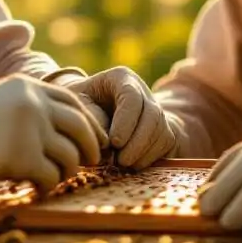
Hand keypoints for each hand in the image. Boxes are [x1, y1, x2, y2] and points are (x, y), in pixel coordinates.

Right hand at [0, 75, 108, 192]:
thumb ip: (29, 109)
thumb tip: (58, 132)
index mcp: (29, 87)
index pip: (74, 102)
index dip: (89, 121)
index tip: (94, 137)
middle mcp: (36, 104)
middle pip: (81, 127)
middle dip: (90, 147)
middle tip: (90, 161)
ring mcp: (32, 130)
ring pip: (71, 156)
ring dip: (67, 171)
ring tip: (53, 177)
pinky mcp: (24, 158)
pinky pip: (52, 176)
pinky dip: (49, 185)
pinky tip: (37, 187)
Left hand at [64, 66, 179, 168]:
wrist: (90, 109)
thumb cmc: (80, 104)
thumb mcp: (77, 104)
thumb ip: (90, 118)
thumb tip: (107, 142)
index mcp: (120, 78)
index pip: (131, 96)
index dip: (126, 121)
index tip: (114, 143)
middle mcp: (142, 90)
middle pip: (152, 114)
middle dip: (138, 141)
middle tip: (121, 161)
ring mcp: (154, 108)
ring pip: (161, 129)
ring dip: (144, 152)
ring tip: (123, 164)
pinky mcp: (160, 126)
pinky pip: (165, 141)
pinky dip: (150, 157)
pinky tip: (133, 165)